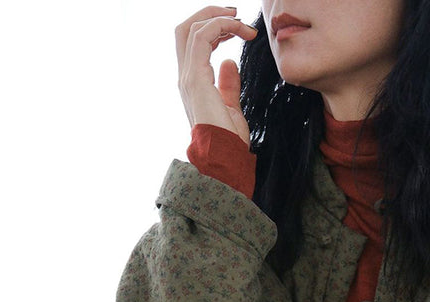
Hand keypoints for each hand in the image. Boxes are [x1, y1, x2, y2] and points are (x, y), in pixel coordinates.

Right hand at [176, 7, 257, 143]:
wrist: (224, 159)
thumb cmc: (229, 142)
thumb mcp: (231, 107)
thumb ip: (228, 84)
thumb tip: (229, 63)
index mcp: (193, 83)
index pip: (193, 42)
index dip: (213, 27)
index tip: (237, 27)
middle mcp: (186, 77)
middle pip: (186, 28)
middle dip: (210, 13)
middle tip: (236, 13)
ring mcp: (188, 77)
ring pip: (193, 28)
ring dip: (220, 18)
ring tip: (243, 23)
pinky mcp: (196, 78)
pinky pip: (203, 37)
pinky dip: (221, 26)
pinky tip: (240, 31)